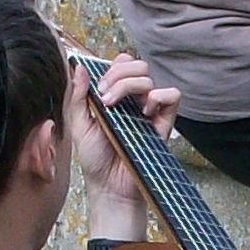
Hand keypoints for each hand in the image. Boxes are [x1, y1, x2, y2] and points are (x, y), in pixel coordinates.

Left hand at [73, 53, 177, 227]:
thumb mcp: (78, 123)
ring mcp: (150, 109)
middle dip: (118, 75)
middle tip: (105, 97)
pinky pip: (172, 95)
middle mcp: (135, 99)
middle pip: (137, 64)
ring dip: (128, 86)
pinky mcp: (164, 122)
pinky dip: (158, 97)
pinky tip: (143, 113)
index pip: (122, 64)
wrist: (108, 185)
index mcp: (117, 95)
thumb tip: (79, 68)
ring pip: (149, 77)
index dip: (111, 67)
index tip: (99, 87)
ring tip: (115, 107)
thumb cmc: (95, 158)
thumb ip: (78, 96)